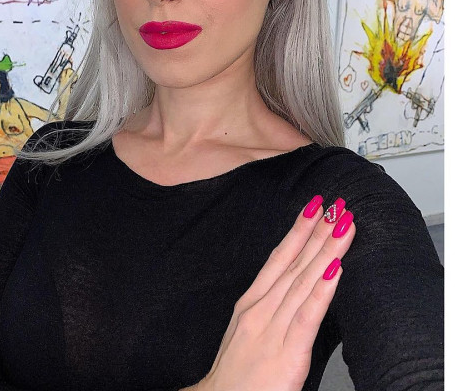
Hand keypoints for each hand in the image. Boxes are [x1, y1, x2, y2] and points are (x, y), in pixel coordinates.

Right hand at [195, 196, 355, 390]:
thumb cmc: (235, 373)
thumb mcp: (246, 331)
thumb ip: (269, 309)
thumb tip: (292, 288)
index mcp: (252, 302)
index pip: (279, 258)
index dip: (298, 231)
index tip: (314, 207)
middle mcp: (262, 309)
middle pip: (294, 264)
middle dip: (317, 232)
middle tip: (335, 206)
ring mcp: (272, 329)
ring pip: (304, 282)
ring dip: (326, 251)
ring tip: (342, 226)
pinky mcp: (288, 354)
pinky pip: (308, 316)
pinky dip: (322, 290)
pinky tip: (335, 270)